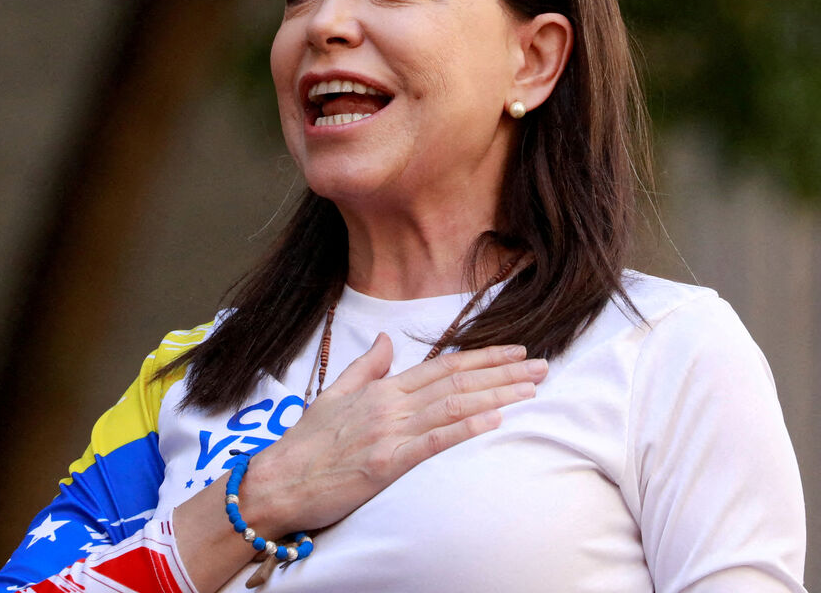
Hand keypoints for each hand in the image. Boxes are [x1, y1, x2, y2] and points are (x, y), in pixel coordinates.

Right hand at [238, 335, 546, 536]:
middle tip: (542, 367)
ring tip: (531, 390)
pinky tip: (493, 420)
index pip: (442, 366)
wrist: (278, 481)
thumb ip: (366, 367)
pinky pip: (432, 443)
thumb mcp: (333, 394)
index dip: (483, 358)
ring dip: (496, 396)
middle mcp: (389, 405)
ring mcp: (388, 434)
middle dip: (503, 373)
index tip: (516, 352)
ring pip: (452, 407)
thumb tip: (386, 339)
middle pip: (456, 382)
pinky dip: (464, 428)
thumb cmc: (305, 444)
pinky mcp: (385, 464)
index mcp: (380, 389)